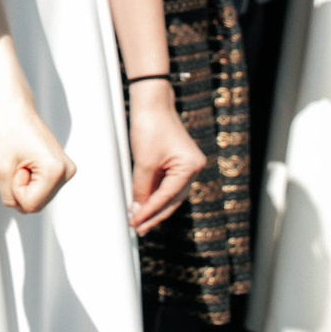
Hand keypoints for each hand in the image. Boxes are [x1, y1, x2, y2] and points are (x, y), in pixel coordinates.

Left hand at [0, 92, 76, 213]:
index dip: (14, 188)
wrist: (16, 109)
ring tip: (22, 160)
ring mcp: (67, 171)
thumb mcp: (0, 169)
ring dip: (24, 183)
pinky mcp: (62, 169)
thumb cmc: (7, 132)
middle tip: (18, 162)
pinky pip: (41, 188)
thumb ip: (10, 196)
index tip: (15, 165)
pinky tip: (27, 161)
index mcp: (56, 171)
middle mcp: (67, 172)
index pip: (30, 205)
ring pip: (38, 197)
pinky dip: (29, 179)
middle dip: (20, 187)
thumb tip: (22, 209)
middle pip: (36, 203)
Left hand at [126, 84, 204, 233]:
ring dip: (155, 206)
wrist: (152, 103)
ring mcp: (188, 165)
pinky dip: (156, 194)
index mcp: (190, 167)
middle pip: (173, 199)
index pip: (168, 197)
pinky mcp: (179, 162)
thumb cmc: (150, 127)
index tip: (136, 223)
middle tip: (139, 229)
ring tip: (140, 221)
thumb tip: (139, 209)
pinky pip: (168, 183)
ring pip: (171, 193)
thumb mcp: (143, 161)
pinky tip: (145, 204)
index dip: (150, 211)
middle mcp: (194, 168)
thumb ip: (142, 187)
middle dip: (155, 214)